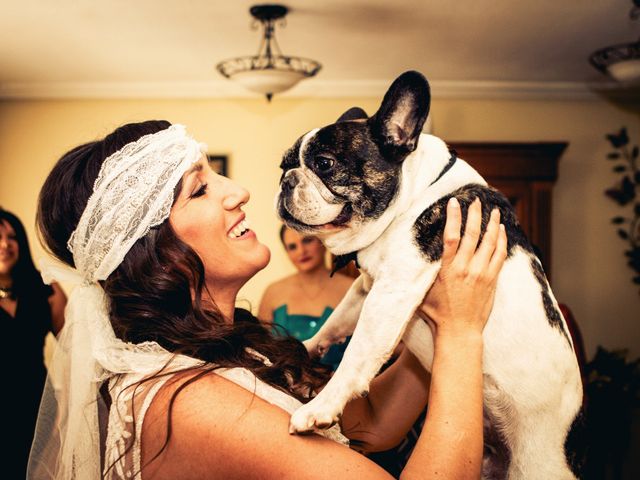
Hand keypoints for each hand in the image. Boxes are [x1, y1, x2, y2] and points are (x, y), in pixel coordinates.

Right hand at [417, 197, 506, 338]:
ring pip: (491, 243)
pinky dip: (502, 241)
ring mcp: (482, 274)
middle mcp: (467, 269)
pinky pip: (500, 255)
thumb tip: (411, 259)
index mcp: (448, 269)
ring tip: (494, 212)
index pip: (452, 236)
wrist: (460, 332)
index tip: (455, 202)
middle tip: (477, 200)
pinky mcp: (492, 281)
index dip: (454, 217)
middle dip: (475, 214)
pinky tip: (501, 232)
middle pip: (474, 234)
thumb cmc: (437, 314)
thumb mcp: (423, 291)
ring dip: (493, 225)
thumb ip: (423, 273)